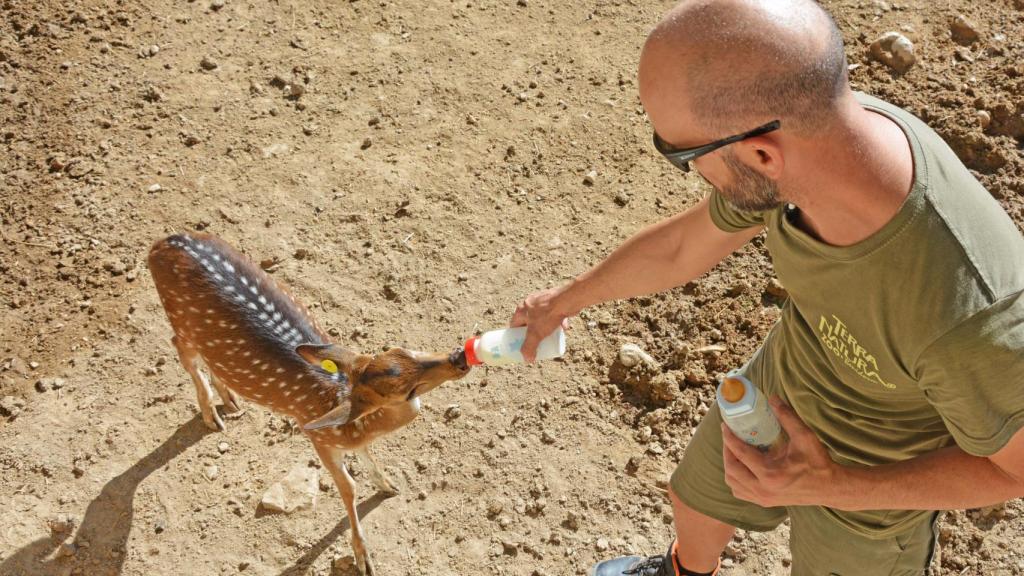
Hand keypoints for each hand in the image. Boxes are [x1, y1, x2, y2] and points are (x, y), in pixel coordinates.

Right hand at [509, 286, 572, 362]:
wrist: (566, 301)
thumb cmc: (548, 315)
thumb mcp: (536, 334)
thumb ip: (529, 348)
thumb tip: (527, 360)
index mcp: (521, 309)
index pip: (514, 324)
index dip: (516, 335)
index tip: (520, 343)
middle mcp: (530, 303)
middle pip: (528, 321)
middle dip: (533, 333)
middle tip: (536, 342)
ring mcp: (542, 300)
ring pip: (542, 317)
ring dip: (545, 327)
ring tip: (549, 336)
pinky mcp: (554, 300)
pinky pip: (553, 313)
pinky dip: (557, 321)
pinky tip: (562, 328)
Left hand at [721, 397, 840, 507]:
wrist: (829, 488)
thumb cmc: (818, 462)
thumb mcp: (804, 436)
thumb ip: (787, 416)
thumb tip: (772, 397)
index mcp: (770, 473)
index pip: (740, 454)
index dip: (729, 438)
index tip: (724, 426)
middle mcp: (763, 489)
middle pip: (731, 469)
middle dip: (727, 451)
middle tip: (729, 436)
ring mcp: (763, 498)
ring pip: (733, 483)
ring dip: (729, 466)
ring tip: (733, 450)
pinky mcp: (765, 502)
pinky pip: (740, 492)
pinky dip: (735, 479)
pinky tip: (741, 467)